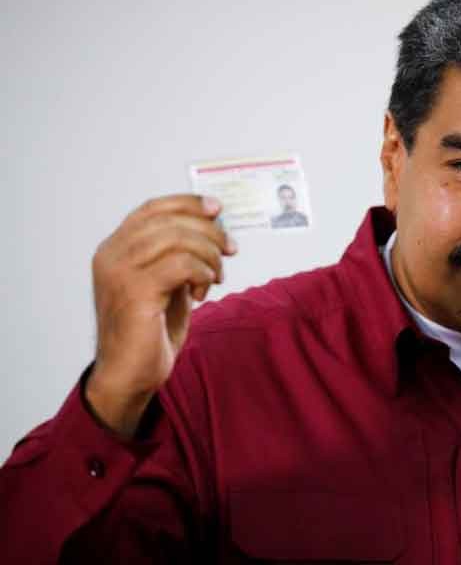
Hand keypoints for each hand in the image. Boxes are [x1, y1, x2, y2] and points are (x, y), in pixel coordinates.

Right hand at [86, 195, 236, 436]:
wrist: (129, 376)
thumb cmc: (150, 333)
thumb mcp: (167, 284)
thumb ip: (179, 256)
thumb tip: (211, 227)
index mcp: (115, 249)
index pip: (153, 208)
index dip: (188, 203)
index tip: (218, 209)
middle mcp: (112, 255)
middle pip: (169, 220)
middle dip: (209, 231)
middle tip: (230, 250)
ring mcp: (120, 272)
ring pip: (178, 238)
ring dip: (208, 255)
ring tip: (214, 278)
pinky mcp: (135, 291)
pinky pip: (182, 264)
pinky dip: (201, 273)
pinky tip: (201, 294)